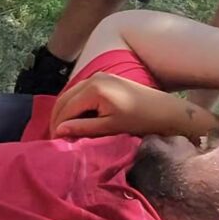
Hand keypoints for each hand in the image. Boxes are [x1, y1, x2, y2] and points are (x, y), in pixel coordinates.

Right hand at [51, 70, 215, 141]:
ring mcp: (100, 75)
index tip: (53, 144)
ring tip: (64, 132)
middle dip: (57, 119)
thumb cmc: (140, 121)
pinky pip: (81, 92)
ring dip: (65, 112)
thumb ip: (83, 128)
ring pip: (71, 95)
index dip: (57, 127)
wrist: (165, 111)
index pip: (65, 108)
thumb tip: (58, 131)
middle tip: (55, 139)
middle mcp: (94, 77)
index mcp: (94, 88)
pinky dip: (75, 106)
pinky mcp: (105, 78)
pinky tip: (76, 120)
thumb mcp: (109, 127)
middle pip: (64, 99)